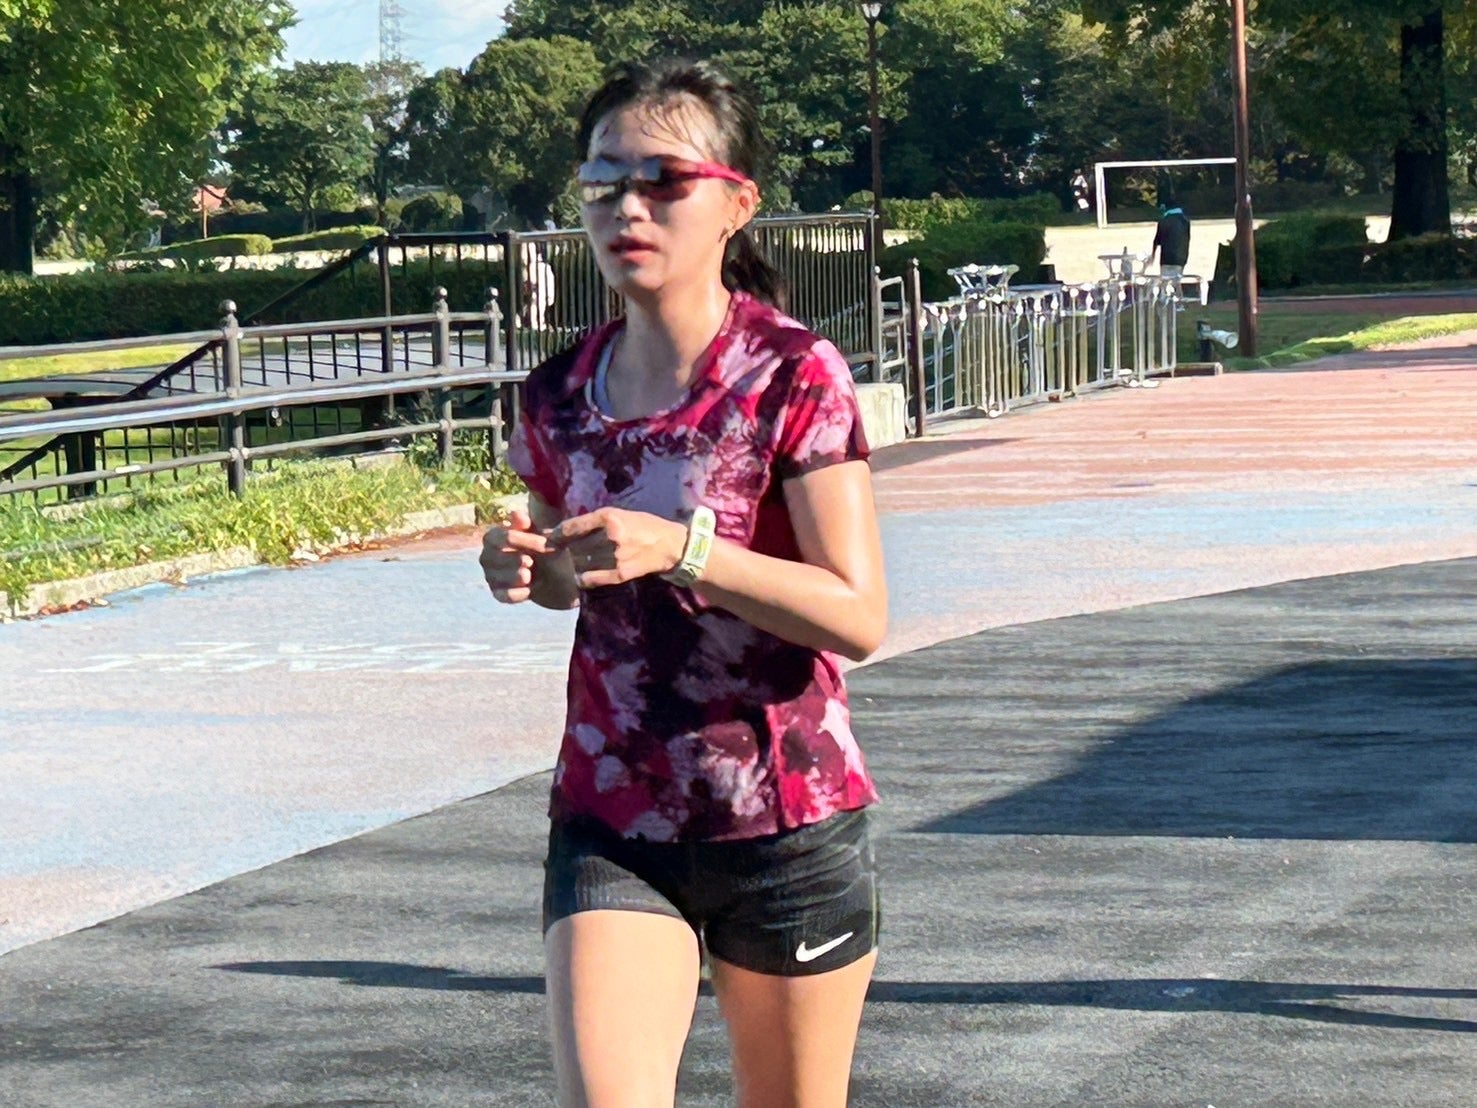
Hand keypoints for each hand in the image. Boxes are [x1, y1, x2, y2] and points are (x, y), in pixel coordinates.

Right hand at [480, 508, 554, 603]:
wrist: (557, 577)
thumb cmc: (545, 551)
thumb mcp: (541, 536)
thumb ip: (529, 526)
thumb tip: (515, 513)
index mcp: (494, 537)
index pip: (501, 537)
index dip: (523, 541)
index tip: (542, 544)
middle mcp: (487, 556)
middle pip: (494, 557)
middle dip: (514, 560)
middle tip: (529, 562)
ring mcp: (490, 576)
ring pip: (497, 578)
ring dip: (515, 576)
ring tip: (529, 575)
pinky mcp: (498, 594)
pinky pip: (503, 596)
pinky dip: (517, 594)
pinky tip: (530, 590)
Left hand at [548, 507, 687, 589]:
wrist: (669, 545)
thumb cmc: (644, 525)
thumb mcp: (620, 514)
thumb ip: (595, 521)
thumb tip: (565, 529)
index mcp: (609, 517)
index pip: (571, 527)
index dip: (557, 534)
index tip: (550, 539)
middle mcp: (610, 536)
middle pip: (574, 546)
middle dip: (568, 549)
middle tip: (563, 551)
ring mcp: (615, 557)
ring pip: (581, 562)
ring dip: (577, 563)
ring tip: (578, 562)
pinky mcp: (619, 574)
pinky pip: (590, 578)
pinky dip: (583, 578)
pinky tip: (583, 576)